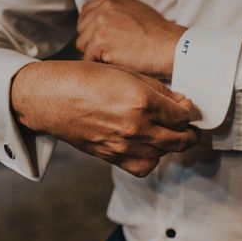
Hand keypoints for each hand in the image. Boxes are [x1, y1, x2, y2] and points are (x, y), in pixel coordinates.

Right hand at [10, 60, 198, 176]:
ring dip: (170, 145)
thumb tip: (180, 103)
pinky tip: (148, 146)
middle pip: (181, 140)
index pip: (183, 117)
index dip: (188, 112)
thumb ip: (159, 90)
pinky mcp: (115, 158)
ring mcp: (126, 146)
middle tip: (188, 127)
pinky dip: (152, 158)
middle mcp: (137, 127)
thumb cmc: (86, 80)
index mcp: (142, 101)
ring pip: (166, 154)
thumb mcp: (127, 73)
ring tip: (165, 132)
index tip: (186, 108)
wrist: (53, 99)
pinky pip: (145, 167)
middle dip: (189, 133)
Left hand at [76, 0, 186, 78]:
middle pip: (82, 29)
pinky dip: (98, 65)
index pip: (87, 12)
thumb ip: (119, 13)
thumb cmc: (160, 35)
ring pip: (83, 45)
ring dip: (94, 55)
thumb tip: (108, 25)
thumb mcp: (139, 11)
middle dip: (91, 42)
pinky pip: (88, 58)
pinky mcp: (100, 43)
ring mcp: (100, 25)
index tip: (97, 40)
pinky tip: (112, 66)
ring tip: (111, 61)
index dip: (90, 28)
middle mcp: (104, 9)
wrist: (169, 46)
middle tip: (106, 54)